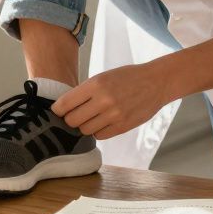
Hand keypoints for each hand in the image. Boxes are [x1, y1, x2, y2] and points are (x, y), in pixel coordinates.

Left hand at [51, 62, 173, 140]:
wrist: (156, 82)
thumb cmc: (127, 78)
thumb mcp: (103, 77)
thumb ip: (85, 92)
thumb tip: (64, 108)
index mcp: (96, 84)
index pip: (65, 104)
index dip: (57, 110)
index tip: (56, 111)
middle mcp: (104, 100)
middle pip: (72, 120)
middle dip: (69, 119)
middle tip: (73, 116)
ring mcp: (114, 115)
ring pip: (85, 130)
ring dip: (84, 126)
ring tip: (89, 118)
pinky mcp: (123, 126)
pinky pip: (99, 136)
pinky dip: (97, 131)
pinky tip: (101, 123)